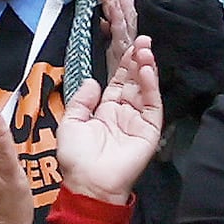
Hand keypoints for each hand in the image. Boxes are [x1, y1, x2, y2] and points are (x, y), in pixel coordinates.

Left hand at [53, 31, 164, 204]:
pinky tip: (147, 70)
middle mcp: (124, 114)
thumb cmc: (77, 157)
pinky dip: (151, 87)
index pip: (119, 82)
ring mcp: (138, 121)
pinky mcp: (149, 131)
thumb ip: (82, 100)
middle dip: (138, 61)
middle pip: (134, 82)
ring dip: (146, 69)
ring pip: (145, 90)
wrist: (89, 183)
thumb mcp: (71, 123)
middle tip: (143, 40)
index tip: (128, 45)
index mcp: (105, 111)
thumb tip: (93, 81)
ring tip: (145, 50)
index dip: (123, 65)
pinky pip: (152, 106)